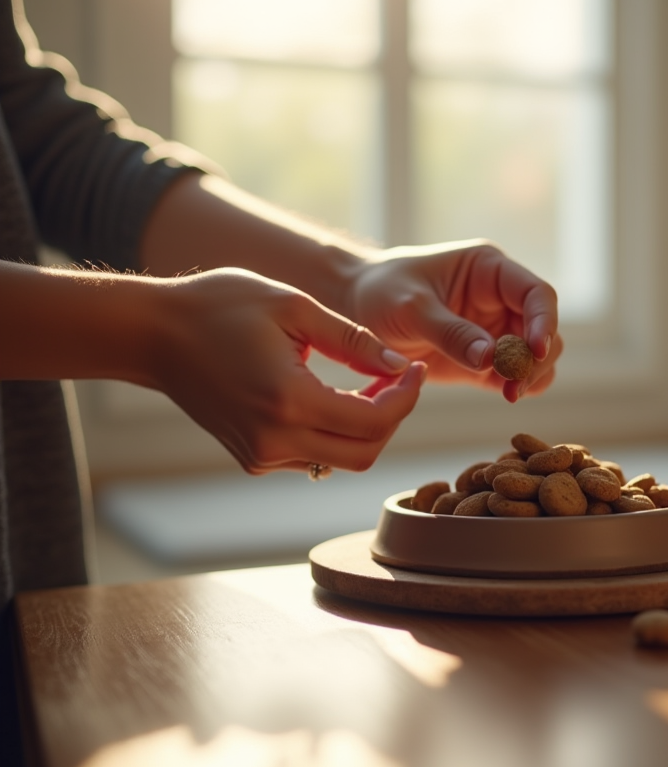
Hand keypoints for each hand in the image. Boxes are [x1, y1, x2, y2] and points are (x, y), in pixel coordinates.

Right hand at [152, 268, 424, 474]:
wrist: (154, 334)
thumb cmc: (221, 307)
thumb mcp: (295, 308)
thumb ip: (354, 341)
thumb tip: (402, 365)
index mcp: (286, 401)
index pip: (374, 422)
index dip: (407, 397)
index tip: (415, 367)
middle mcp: (273, 440)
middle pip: (365, 453)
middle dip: (393, 416)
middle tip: (398, 376)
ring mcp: (260, 455)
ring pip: (342, 459)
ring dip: (367, 426)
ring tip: (370, 381)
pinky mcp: (252, 458)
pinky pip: (314, 457)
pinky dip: (337, 432)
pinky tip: (336, 396)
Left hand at [346, 239, 561, 402]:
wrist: (355, 309)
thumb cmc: (380, 293)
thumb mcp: (410, 308)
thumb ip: (450, 331)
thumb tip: (491, 357)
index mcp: (489, 270)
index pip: (536, 293)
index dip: (543, 321)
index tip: (533, 352)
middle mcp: (501, 298)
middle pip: (544, 327)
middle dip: (537, 356)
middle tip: (515, 383)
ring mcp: (496, 329)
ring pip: (537, 355)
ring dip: (532, 374)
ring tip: (509, 393)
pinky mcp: (485, 360)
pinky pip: (517, 374)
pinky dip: (519, 385)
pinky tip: (505, 394)